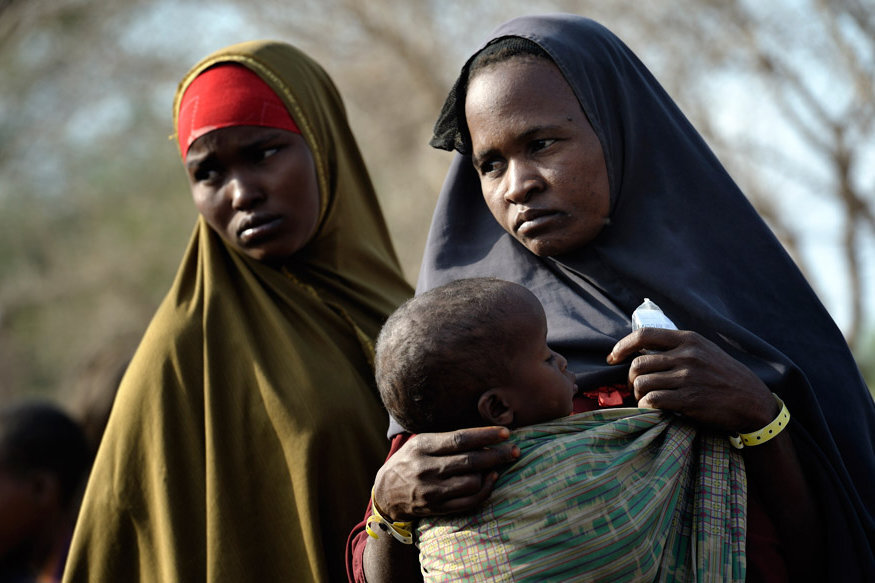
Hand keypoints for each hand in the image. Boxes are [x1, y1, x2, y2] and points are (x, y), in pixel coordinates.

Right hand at [372, 426, 519, 521]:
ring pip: (472, 482)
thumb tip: (484, 435)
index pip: (460, 439)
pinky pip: (469, 501)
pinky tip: (491, 479)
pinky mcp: (437, 507)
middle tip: (514, 450)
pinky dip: (485, 489)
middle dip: (497, 454)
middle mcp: (426, 468)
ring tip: (497, 464)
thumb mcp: (420, 443)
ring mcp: (432, 490)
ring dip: (489, 472)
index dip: (486, 435)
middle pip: (470, 461)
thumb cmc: (410, 461)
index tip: (505, 432)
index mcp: (422, 446)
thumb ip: (447, 439)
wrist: (385, 493)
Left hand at [607, 328, 776, 432]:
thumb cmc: (725, 376)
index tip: (612, 358)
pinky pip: (652, 400)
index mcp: (688, 339)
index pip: (643, 336)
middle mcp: (687, 355)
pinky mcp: (689, 399)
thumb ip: (677, 347)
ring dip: (637, 394)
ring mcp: (688, 377)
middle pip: (638, 364)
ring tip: (645, 399)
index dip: (622, 347)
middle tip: (635, 388)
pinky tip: (652, 408)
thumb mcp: (705, 351)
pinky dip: (646, 406)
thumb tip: (640, 350)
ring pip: (642, 383)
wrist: (752, 401)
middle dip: (630, 379)